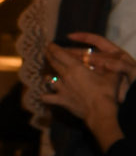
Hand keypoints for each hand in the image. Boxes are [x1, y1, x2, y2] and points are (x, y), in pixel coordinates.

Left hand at [45, 34, 131, 150]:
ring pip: (48, 79)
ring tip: (47, 74)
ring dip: (47, 76)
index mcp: (76, 68)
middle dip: (49, 56)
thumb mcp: (111, 76)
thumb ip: (109, 67)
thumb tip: (108, 61)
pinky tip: (44, 95)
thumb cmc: (106, 92)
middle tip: (47, 53)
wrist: (100, 111)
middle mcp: (65, 76)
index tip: (50, 44)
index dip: (53, 48)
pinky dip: (45, 96)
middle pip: (53, 63)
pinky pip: (47, 97)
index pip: (60, 54)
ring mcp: (61, 88)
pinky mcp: (60, 100)